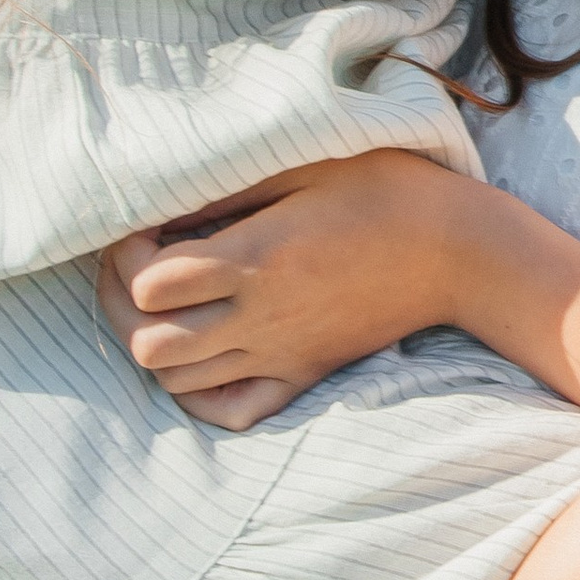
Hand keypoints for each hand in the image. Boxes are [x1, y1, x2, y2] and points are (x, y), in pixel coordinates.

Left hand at [97, 149, 469, 431]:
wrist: (461, 253)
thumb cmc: (388, 192)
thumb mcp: (306, 167)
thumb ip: (230, 188)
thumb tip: (164, 206)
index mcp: (257, 260)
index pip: (149, 282)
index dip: (125, 253)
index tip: (141, 227)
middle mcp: (261, 317)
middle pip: (147, 343)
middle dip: (118, 306)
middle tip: (133, 269)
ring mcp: (281, 354)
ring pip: (175, 381)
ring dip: (150, 344)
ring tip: (161, 306)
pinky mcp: (304, 375)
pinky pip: (229, 412)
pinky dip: (197, 394)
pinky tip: (199, 356)